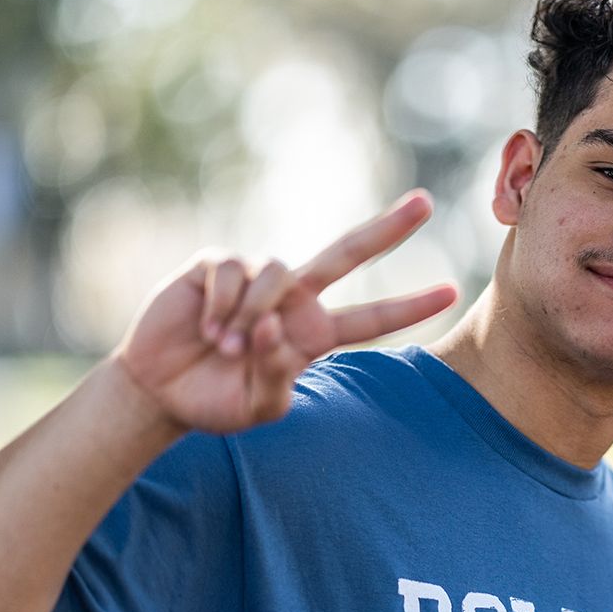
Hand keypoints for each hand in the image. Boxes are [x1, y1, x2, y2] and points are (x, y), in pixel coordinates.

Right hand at [114, 192, 457, 433]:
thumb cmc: (216, 400)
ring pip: (279, 274)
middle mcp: (294, 298)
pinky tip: (207, 328)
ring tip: (227, 347)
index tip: (451, 292)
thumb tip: (277, 327)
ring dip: (253, 315)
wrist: (160, 391)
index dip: (410, 307)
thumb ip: (277, 377)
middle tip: (427, 203)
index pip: (372, 318)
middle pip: (348, 253)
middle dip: (388, 228)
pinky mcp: (217, 265)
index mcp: (314, 334)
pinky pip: (233, 271)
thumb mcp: (257, 408)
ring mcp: (256, 277)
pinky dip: (222, 305)